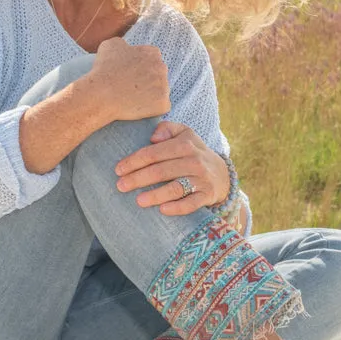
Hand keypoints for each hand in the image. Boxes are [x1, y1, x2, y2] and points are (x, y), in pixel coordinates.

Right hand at [87, 37, 170, 121]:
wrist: (101, 94)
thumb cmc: (104, 70)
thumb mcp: (111, 45)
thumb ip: (124, 44)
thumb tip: (126, 49)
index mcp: (152, 53)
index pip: (153, 59)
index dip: (141, 67)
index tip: (131, 75)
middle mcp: (161, 67)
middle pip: (159, 75)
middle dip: (149, 80)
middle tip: (132, 87)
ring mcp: (164, 86)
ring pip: (161, 91)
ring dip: (151, 94)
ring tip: (134, 99)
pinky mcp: (163, 104)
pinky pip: (162, 106)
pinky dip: (153, 109)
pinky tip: (139, 108)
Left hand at [114, 121, 230, 215]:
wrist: (221, 174)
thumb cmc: (193, 153)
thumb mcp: (183, 134)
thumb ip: (167, 129)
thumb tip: (153, 137)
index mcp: (184, 144)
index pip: (154, 153)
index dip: (134, 161)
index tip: (118, 169)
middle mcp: (194, 161)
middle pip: (161, 171)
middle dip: (138, 179)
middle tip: (120, 186)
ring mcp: (201, 179)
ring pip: (175, 188)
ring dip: (155, 195)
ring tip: (138, 201)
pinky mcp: (207, 195)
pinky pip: (191, 203)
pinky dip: (177, 208)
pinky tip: (162, 210)